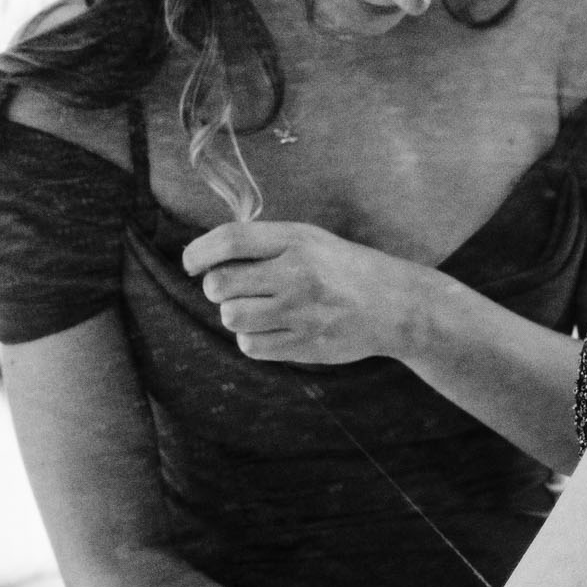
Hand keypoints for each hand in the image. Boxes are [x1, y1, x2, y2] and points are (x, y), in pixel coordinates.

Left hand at [181, 220, 447, 363]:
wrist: (396, 305)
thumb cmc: (345, 268)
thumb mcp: (312, 240)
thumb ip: (266, 244)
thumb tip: (208, 256)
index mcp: (298, 241)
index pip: (230, 239)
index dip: (198, 252)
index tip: (190, 263)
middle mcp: (298, 275)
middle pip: (220, 284)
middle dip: (216, 288)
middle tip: (233, 289)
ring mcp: (302, 313)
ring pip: (231, 318)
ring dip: (235, 314)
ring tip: (258, 310)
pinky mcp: (306, 345)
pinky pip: (251, 346)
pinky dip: (253, 340)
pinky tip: (273, 329)